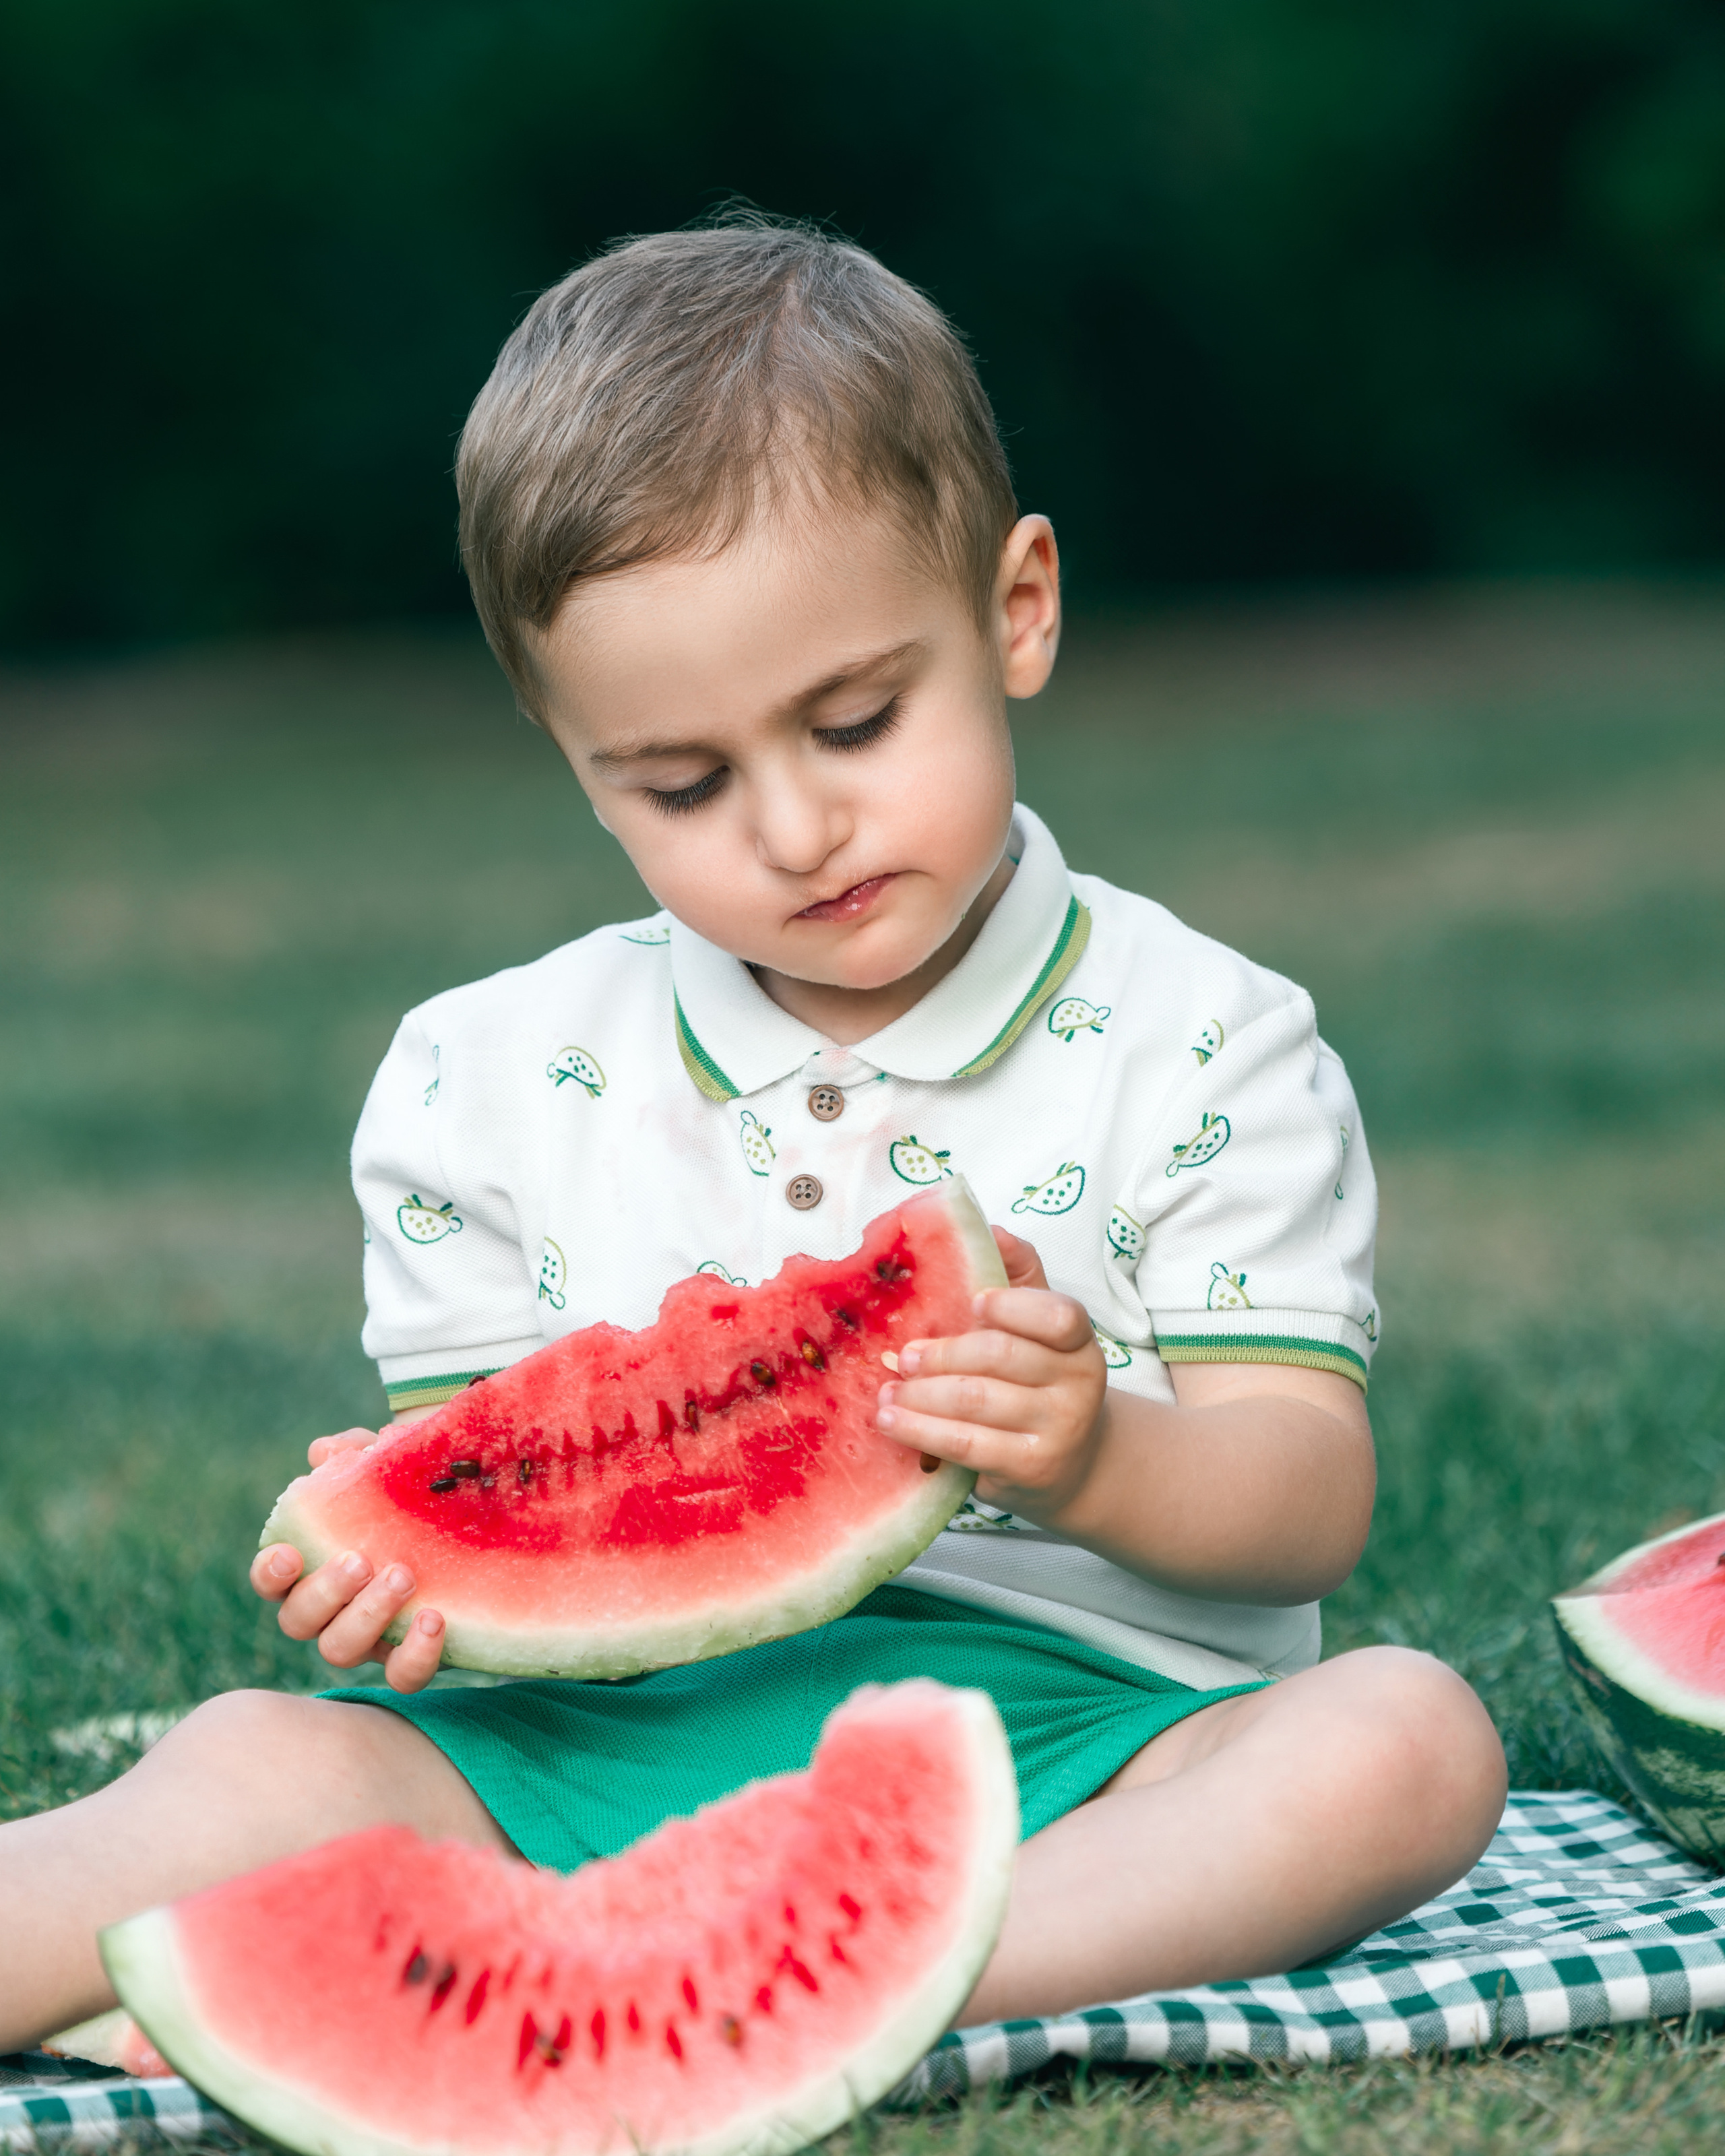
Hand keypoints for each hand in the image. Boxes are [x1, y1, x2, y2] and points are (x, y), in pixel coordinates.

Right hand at [250, 1425, 445, 1693]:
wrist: (480, 1531)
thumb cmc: (413, 1497)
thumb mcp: (390, 1465)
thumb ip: (355, 1453)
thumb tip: (325, 1452)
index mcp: (314, 1569)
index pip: (271, 1581)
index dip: (269, 1573)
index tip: (289, 1555)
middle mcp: (331, 1612)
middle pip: (299, 1622)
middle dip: (326, 1592)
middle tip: (361, 1561)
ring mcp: (368, 1639)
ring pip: (341, 1650)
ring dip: (367, 1616)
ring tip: (404, 1577)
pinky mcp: (409, 1657)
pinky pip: (401, 1676)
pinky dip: (413, 1655)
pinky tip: (434, 1619)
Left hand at [874, 1227, 1108, 1522]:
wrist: (1069, 1462)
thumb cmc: (1035, 1381)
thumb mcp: (1033, 1328)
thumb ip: (1016, 1275)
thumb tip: (989, 1227)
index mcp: (1079, 1339)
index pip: (1058, 1315)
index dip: (1013, 1306)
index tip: (972, 1303)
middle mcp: (1080, 1381)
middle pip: (1001, 1356)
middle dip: (942, 1354)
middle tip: (900, 1356)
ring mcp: (1060, 1427)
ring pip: (977, 1401)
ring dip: (920, 1394)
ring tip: (886, 1392)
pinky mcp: (1033, 1466)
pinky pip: (967, 1444)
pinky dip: (922, 1431)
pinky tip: (893, 1422)